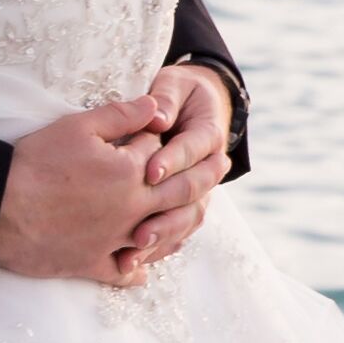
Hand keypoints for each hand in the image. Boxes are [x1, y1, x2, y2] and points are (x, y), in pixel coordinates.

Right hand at [0, 88, 203, 286]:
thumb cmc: (35, 164)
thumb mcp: (77, 127)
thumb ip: (121, 115)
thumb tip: (156, 107)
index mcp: (130, 173)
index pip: (159, 151)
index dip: (166, 137)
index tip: (178, 129)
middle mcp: (131, 210)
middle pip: (178, 192)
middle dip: (203, 175)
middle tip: (221, 165)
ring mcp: (114, 241)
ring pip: (161, 235)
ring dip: (183, 223)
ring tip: (198, 214)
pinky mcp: (91, 264)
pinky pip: (123, 272)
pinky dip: (136, 270)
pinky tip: (143, 268)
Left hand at [109, 64, 231, 284]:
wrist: (191, 107)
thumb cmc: (175, 93)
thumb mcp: (173, 84)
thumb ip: (166, 98)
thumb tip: (157, 116)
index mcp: (208, 133)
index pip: (193, 148)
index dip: (172, 160)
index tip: (149, 172)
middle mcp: (209, 166)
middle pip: (194, 192)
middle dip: (166, 209)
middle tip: (139, 224)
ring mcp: (199, 190)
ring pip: (190, 217)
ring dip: (164, 234)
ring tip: (135, 246)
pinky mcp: (185, 206)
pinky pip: (179, 231)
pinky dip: (160, 246)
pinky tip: (134, 258)